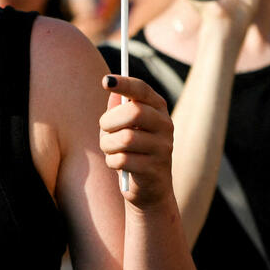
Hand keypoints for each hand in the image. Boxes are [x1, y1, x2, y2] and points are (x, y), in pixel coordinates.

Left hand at [99, 75, 174, 207]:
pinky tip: (117, 164)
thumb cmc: (130, 149)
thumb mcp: (122, 125)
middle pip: (134, 112)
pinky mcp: (155, 169)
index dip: (124, 83)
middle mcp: (165, 126)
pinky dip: (112, 161)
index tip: (105, 81)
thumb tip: (112, 87)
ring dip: (107, 144)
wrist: (148, 188)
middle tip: (104, 128)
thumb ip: (118, 107)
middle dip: (109, 121)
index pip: (142, 90)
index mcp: (157, 109)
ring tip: (109, 149)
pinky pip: (122, 160)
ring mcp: (163, 148)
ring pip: (125, 138)